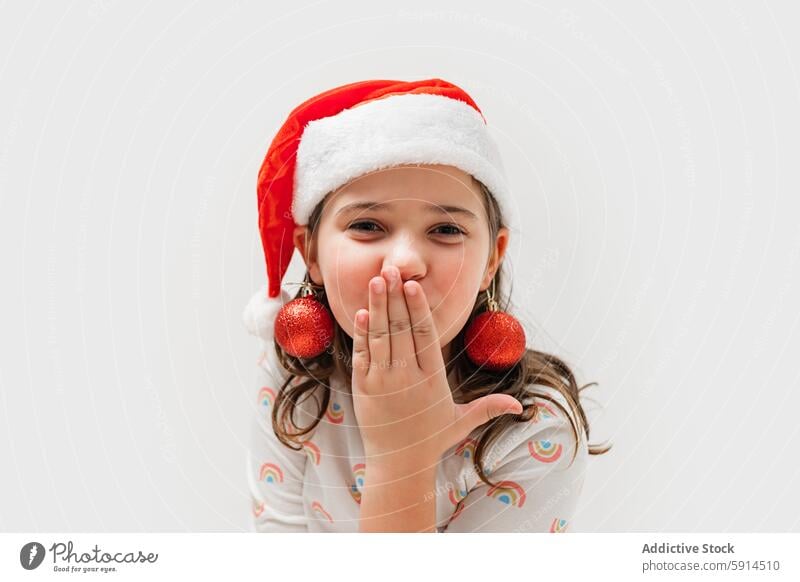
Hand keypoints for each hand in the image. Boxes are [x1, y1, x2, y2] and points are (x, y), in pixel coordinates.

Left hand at [350, 265, 522, 465]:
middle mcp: (407, 377)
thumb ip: (488, 408)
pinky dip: (362, 334)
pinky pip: (363, 355)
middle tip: (392, 270)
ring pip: (381, 337)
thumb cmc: (430, 439)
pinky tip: (362, 313)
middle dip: (396, 298)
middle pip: (401, 330)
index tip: (413, 286)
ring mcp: (383, 382)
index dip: (419, 309)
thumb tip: (520, 407)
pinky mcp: (364, 388)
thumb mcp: (461, 422)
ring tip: (377, 281)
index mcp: (432, 379)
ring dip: (378, 307)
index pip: (426, 336)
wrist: (398, 464)